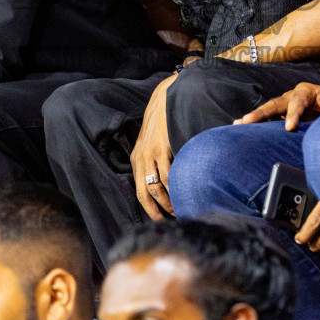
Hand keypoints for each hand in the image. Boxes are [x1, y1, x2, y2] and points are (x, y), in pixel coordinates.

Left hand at [130, 73, 176, 219]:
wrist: (165, 99)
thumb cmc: (162, 125)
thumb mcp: (151, 144)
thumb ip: (154, 162)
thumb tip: (164, 185)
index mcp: (136, 160)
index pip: (140, 193)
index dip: (150, 209)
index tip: (161, 220)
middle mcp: (140, 159)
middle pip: (145, 195)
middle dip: (157, 211)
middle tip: (171, 220)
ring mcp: (149, 154)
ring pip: (156, 188)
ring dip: (169, 202)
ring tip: (180, 209)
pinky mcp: (160, 148)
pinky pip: (166, 174)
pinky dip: (174, 188)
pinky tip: (183, 192)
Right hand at [237, 82, 319, 129]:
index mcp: (307, 91)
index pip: (297, 101)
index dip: (293, 114)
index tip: (290, 128)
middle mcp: (293, 96)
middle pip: (275, 103)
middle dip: (262, 113)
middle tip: (249, 121)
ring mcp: (286, 105)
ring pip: (268, 111)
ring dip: (254, 118)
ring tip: (239, 124)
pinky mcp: (283, 116)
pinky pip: (268, 119)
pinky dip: (257, 125)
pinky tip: (243, 128)